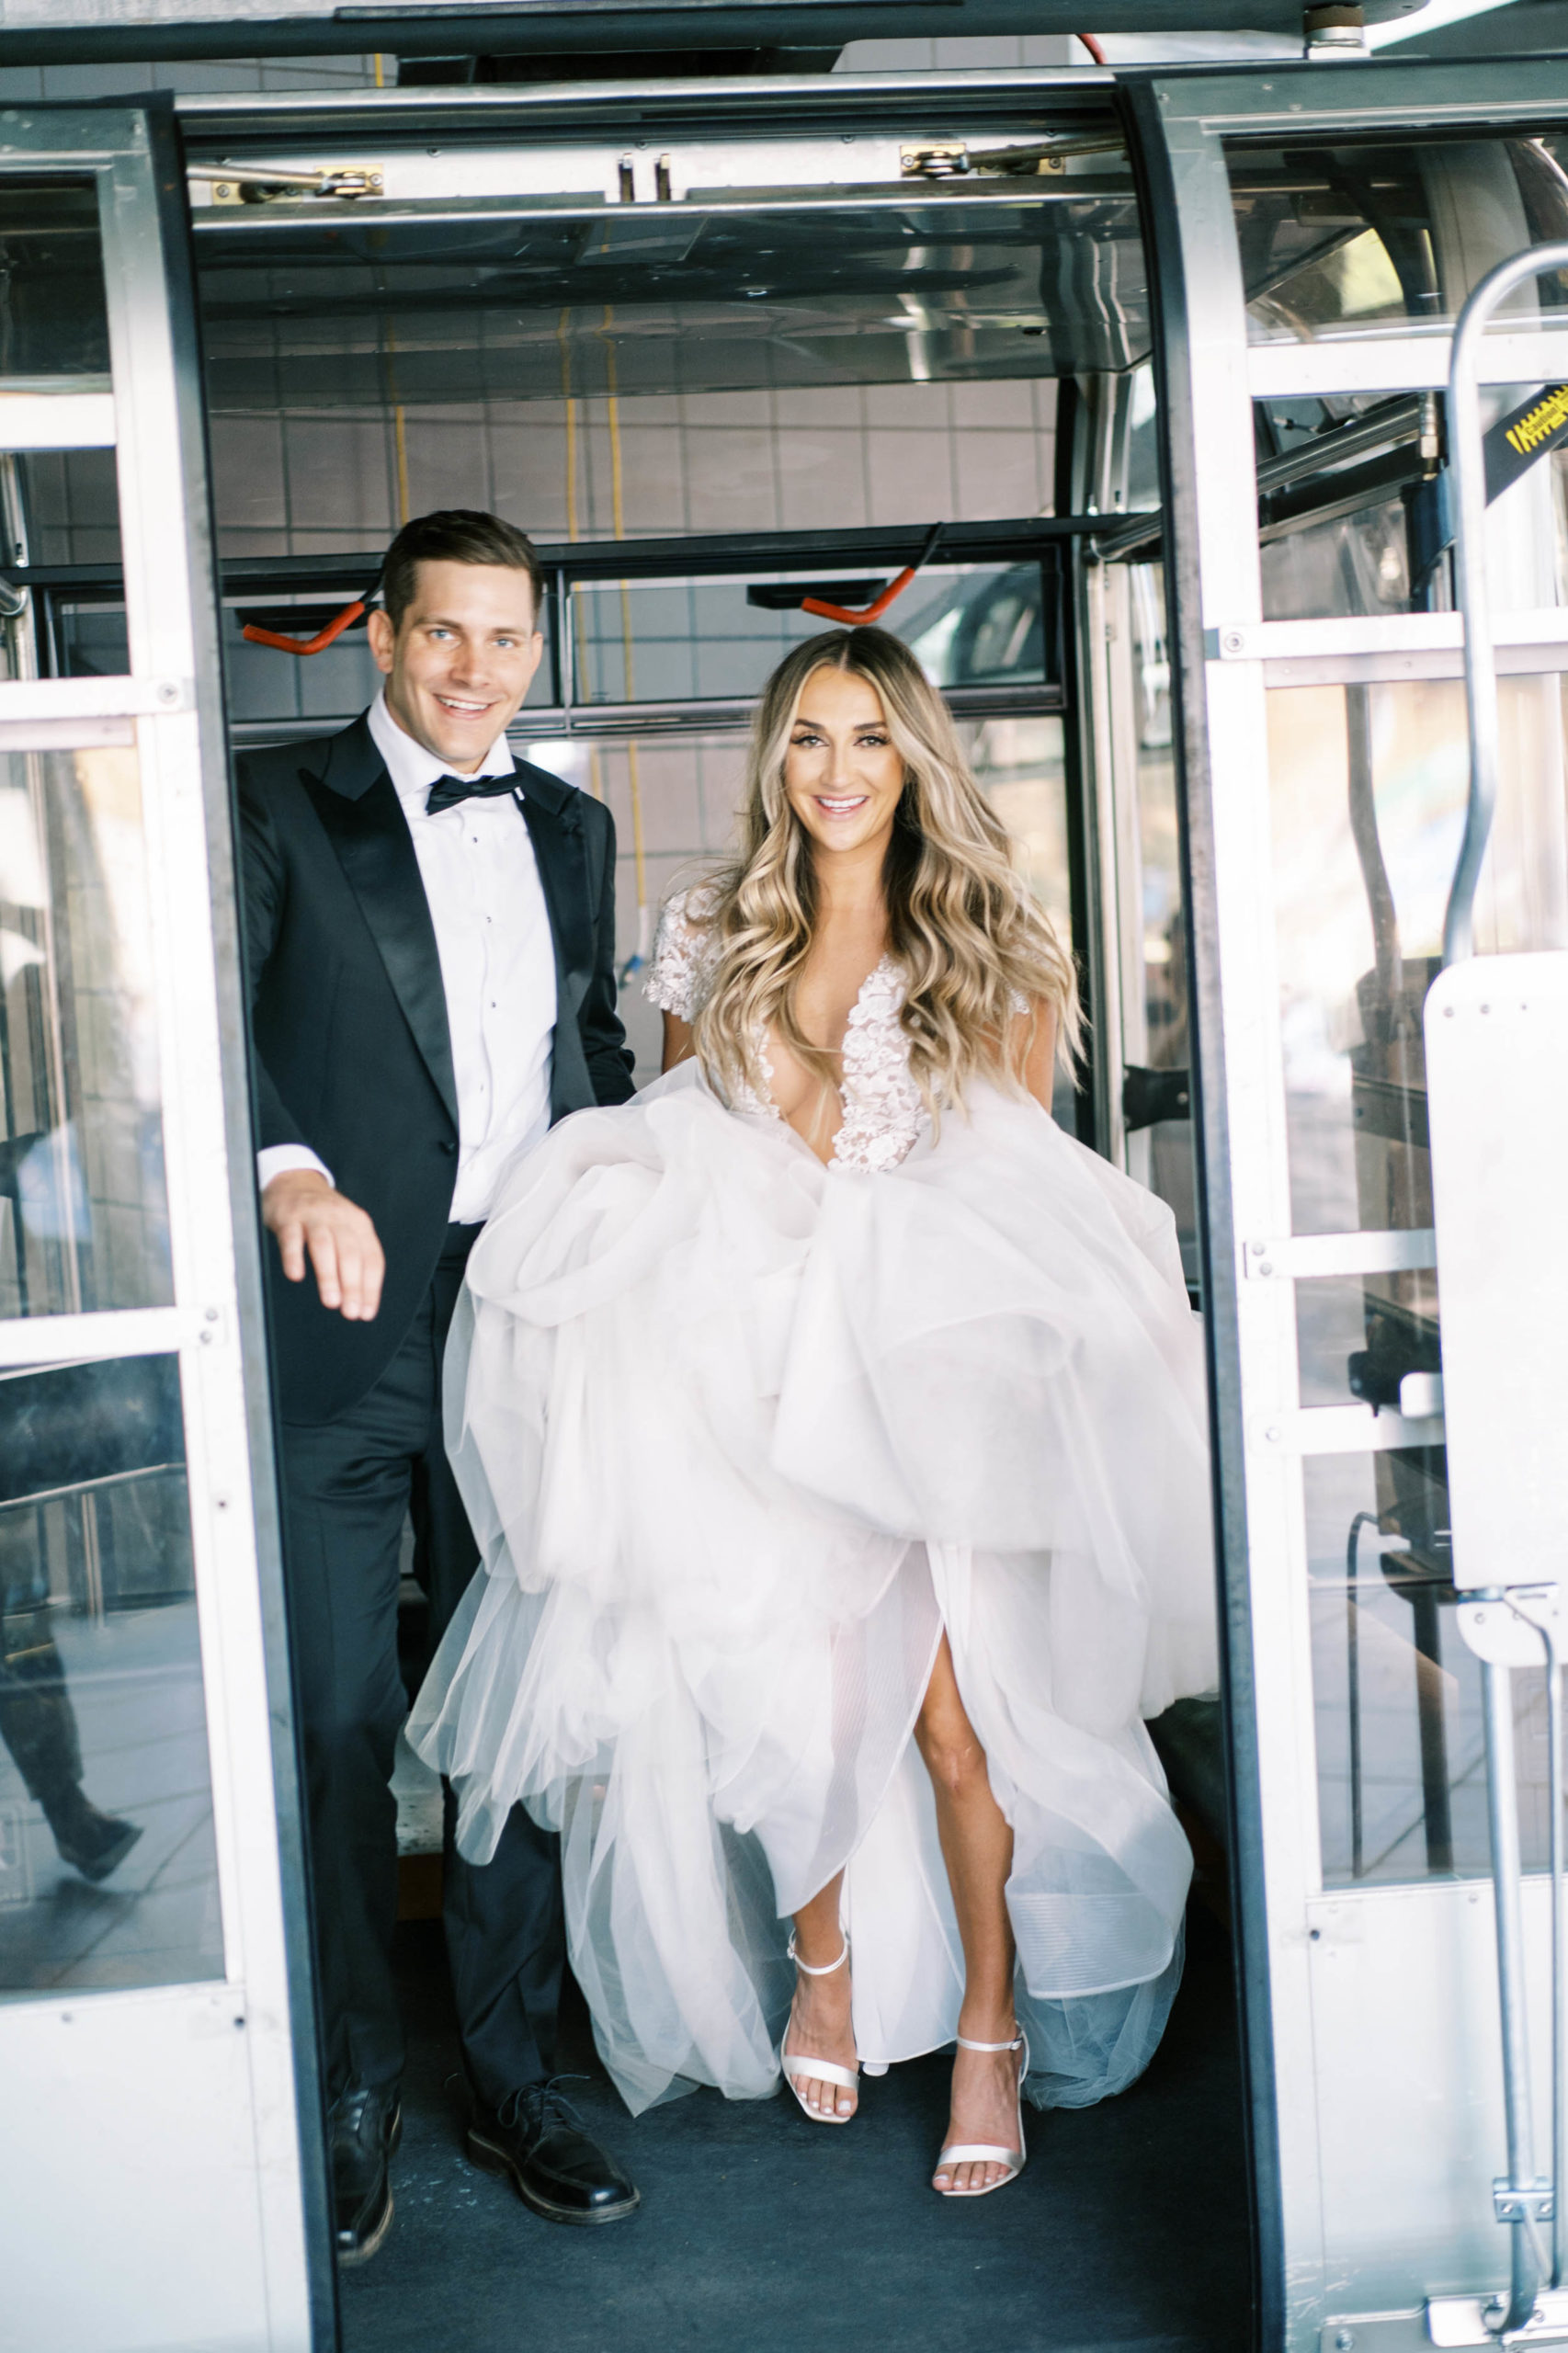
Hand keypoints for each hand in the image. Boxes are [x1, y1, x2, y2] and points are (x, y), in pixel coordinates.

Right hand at [261, 1169, 384, 1320]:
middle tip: (349, 1312)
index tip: (366, 1312)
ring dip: (329, 1276)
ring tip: (331, 1301)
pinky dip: (294, 1257)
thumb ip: (355, 1258)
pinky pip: (291, 1239)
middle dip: (352, 1286)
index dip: (371, 1287)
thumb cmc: (323, 1216)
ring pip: (324, 1246)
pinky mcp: (289, 1217)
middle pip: (350, 1254)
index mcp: (359, 1224)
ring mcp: (313, 1216)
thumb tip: (360, 1301)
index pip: (371, 1258)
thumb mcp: (346, 1229)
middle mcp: (340, 1218)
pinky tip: (297, 1276)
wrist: (293, 1181)